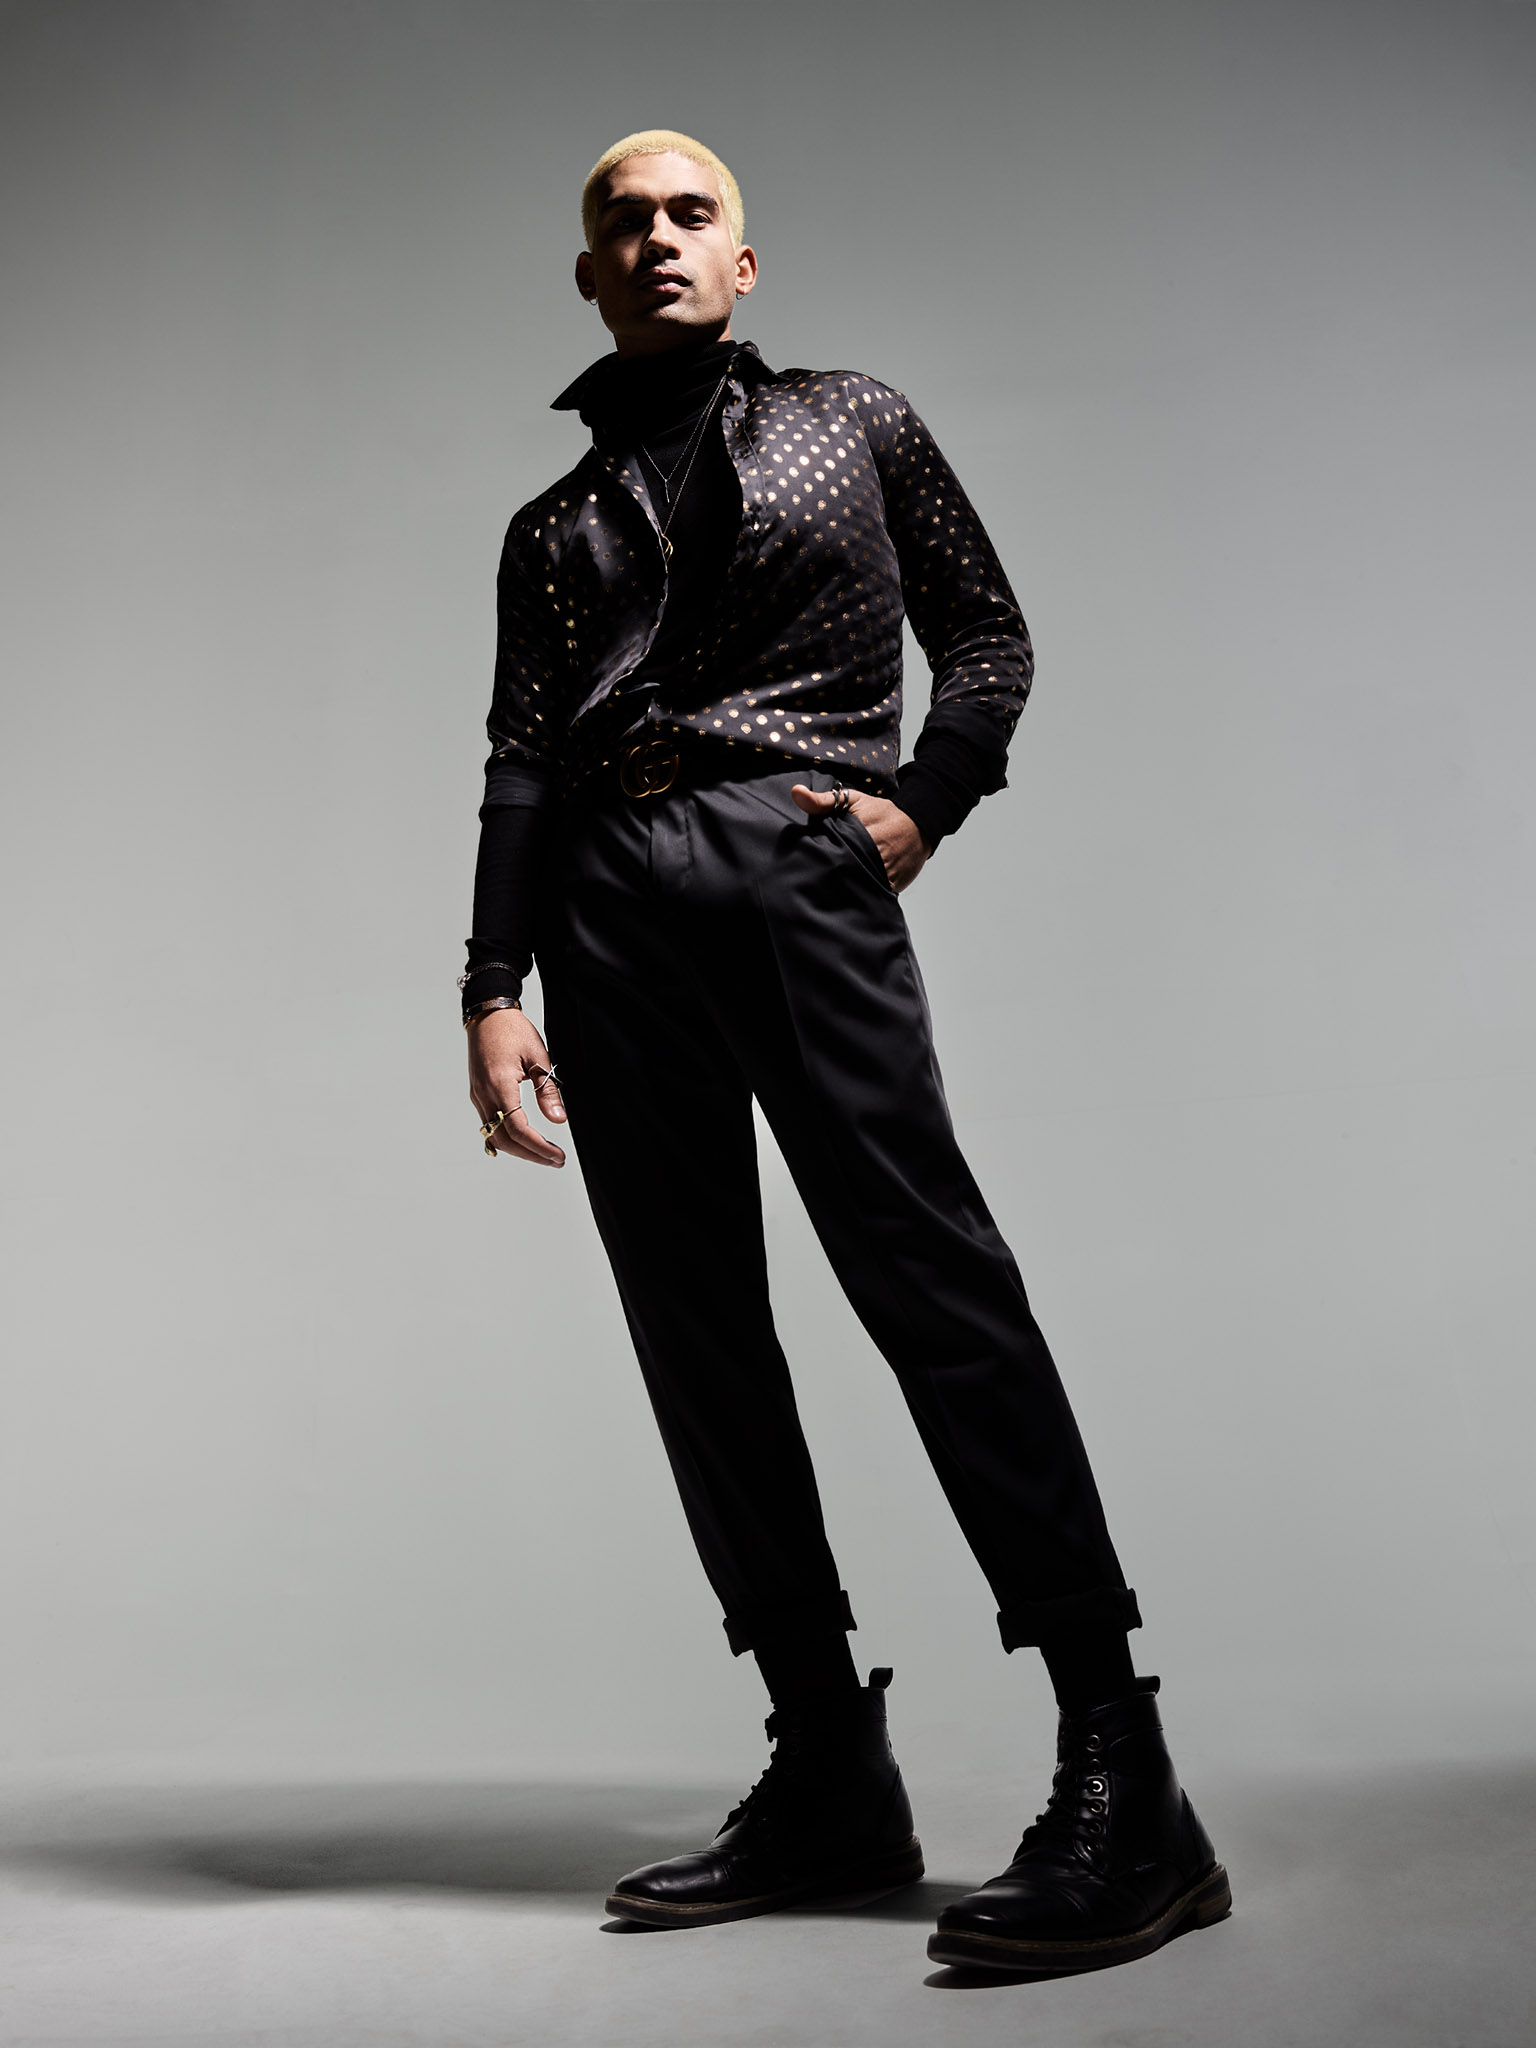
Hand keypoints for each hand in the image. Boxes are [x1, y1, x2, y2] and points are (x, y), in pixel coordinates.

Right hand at [467, 1006, 567, 1166]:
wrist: (487, 1014)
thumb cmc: (512, 1030)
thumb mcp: (539, 1057)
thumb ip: (547, 1091)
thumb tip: (558, 1119)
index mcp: (499, 1084)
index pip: (517, 1128)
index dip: (538, 1147)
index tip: (557, 1155)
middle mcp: (484, 1094)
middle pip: (504, 1139)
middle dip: (531, 1154)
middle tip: (555, 1160)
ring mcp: (478, 1095)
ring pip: (494, 1135)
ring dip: (519, 1149)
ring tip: (543, 1154)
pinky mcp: (478, 1094)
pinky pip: (489, 1124)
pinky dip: (506, 1138)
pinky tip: (523, 1141)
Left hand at [790, 785, 930, 891]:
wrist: (919, 823)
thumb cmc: (882, 812)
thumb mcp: (852, 800)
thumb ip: (823, 800)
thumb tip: (796, 793)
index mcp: (857, 838)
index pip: (831, 857)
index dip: (818, 863)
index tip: (807, 865)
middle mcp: (872, 858)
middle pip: (841, 876)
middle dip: (829, 879)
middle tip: (814, 881)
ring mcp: (884, 875)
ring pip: (857, 888)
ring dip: (845, 889)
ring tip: (832, 890)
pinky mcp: (892, 887)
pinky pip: (873, 894)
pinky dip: (863, 894)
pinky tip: (851, 894)